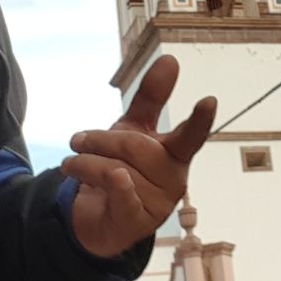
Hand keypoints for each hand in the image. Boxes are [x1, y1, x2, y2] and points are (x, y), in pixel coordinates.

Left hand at [61, 55, 216, 258]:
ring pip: (117, 168)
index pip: (190, 135)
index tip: (209, 100)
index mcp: (176, 154)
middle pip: (136, 147)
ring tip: (71, 165)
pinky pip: (125, 196)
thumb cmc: (123, 168)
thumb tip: (170, 59)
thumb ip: (151, 98)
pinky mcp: (136, 222)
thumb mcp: (133, 130)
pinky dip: (118, 185)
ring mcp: (158, 204)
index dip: (199, 119)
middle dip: (99, 140)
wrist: (99, 217)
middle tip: (77, 140)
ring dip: (85, 163)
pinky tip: (115, 178)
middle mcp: (173, 179)